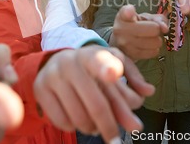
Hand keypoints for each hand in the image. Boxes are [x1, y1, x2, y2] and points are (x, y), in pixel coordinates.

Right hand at [34, 45, 154, 143]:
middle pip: (96, 104)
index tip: (114, 74)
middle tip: (116, 141)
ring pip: (79, 117)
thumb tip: (149, 93)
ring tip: (95, 125)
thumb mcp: (114, 67)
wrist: (57, 61)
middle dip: (110, 127)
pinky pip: (62, 121)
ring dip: (92, 128)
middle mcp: (71, 62)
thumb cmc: (93, 67)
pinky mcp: (41, 89)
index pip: (100, 61)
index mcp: (93, 55)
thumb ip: (132, 83)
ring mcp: (54, 76)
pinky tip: (77, 118)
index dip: (107, 68)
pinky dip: (74, 126)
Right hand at [110, 4, 167, 59]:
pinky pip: (154, 52)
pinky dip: (154, 49)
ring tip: (149, 38)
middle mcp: (121, 30)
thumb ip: (157, 19)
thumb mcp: (144, 17)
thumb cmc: (135, 26)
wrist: (121, 42)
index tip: (130, 13)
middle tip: (151, 30)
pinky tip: (148, 46)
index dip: (129, 12)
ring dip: (156, 41)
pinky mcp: (131, 56)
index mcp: (123, 16)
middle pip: (153, 29)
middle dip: (157, 30)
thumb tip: (165, 28)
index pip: (125, 12)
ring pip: (155, 42)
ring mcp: (125, 44)